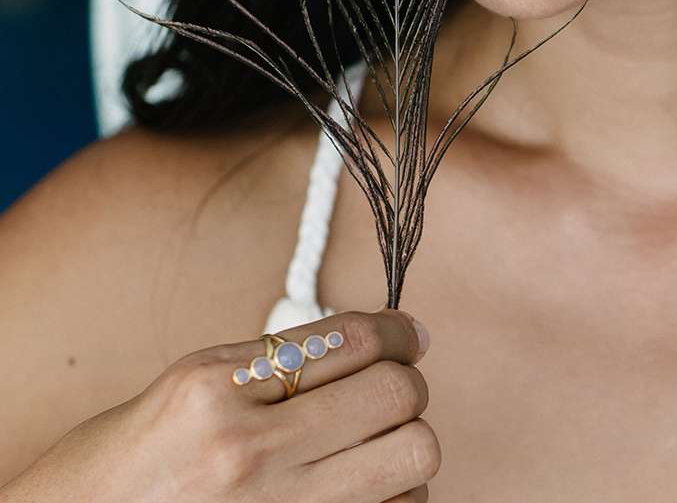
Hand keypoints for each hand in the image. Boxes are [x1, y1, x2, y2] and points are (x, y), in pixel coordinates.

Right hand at [1, 308, 437, 502]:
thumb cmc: (123, 466)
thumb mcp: (186, 387)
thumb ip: (274, 362)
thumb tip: (370, 341)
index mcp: (215, 388)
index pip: (353, 340)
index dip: (398, 332)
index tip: (410, 336)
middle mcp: (246, 452)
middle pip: (395, 395)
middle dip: (407, 384)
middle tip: (394, 387)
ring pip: (412, 458)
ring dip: (405, 444)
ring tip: (375, 445)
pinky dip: (395, 498)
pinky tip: (364, 492)